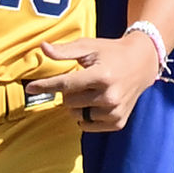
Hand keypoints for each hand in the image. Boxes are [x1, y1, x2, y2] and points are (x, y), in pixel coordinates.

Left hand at [39, 31, 166, 132]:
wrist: (143, 63)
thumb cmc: (112, 53)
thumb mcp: (89, 47)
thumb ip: (64, 51)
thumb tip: (42, 48)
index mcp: (101, 75)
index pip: (65, 84)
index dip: (45, 85)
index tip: (30, 88)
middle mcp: (109, 96)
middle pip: (69, 101)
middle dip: (69, 91)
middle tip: (83, 80)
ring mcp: (114, 111)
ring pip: (77, 114)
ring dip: (78, 104)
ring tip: (92, 91)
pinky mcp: (118, 122)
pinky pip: (87, 125)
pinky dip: (87, 115)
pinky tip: (97, 103)